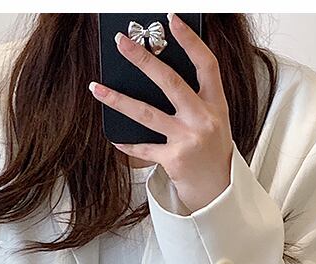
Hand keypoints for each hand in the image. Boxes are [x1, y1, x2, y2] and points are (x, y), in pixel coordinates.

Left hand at [88, 13, 232, 213]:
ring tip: (97, 88)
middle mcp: (204, 119)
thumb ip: (195, 98)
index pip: (206, 64)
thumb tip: (159, 72)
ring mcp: (188, 139)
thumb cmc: (213, 153)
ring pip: (147, 113)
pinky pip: (143, 147)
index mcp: (217, 105)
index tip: (172, 20)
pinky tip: (115, 138)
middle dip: (143, 60)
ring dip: (118, 100)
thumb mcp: (214, 121)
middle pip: (170, 82)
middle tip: (122, 43)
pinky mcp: (174, 159)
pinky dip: (127, 143)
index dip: (190, 40)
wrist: (219, 191)